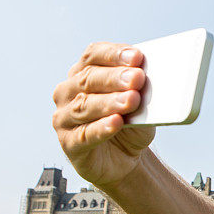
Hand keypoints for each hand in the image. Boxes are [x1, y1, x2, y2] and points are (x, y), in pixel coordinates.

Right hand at [52, 42, 155, 189]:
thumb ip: (140, 89)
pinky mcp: (69, 144)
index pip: (94, 55)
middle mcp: (68, 92)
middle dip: (115, 78)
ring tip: (132, 99)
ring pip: (85, 106)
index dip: (114, 54)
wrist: (127, 158)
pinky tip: (117, 122)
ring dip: (110, 102)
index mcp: (83, 72)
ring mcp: (64, 118)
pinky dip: (102, 128)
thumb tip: (149, 77)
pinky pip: (85, 134)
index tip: (137, 57)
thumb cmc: (131, 124)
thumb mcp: (140, 103)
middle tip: (137, 78)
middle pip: (88, 79)